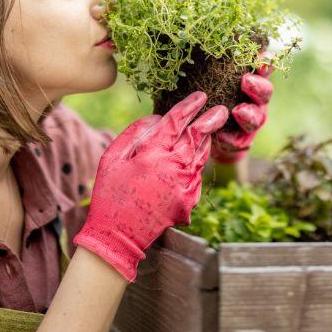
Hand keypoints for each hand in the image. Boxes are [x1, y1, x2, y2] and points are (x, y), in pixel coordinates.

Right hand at [73, 92, 227, 282]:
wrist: (118, 236)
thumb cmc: (110, 194)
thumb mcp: (112, 159)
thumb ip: (133, 134)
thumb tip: (155, 118)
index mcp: (152, 153)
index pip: (176, 121)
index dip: (189, 106)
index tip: (200, 96)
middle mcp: (173, 167)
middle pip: (198, 136)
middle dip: (211, 119)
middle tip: (221, 109)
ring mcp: (184, 185)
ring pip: (201, 155)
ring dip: (206, 141)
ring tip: (210, 129)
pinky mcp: (189, 200)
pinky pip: (197, 175)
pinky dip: (197, 164)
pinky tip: (194, 159)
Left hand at [211, 54, 273, 163]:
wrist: (205, 130)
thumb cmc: (210, 96)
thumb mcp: (212, 76)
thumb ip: (217, 63)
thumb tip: (211, 41)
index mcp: (252, 81)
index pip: (264, 69)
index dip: (266, 63)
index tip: (262, 58)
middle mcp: (256, 100)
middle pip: (265, 92)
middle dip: (257, 86)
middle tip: (245, 81)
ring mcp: (251, 121)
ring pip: (256, 118)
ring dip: (248, 114)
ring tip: (238, 111)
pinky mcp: (240, 141)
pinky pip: (238, 141)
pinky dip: (230, 138)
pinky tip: (221, 136)